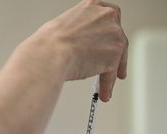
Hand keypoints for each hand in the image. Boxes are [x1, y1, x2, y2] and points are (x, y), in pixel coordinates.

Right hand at [10, 0, 127, 101]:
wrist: (50, 54)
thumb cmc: (49, 42)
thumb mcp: (64, 25)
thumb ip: (79, 31)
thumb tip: (80, 43)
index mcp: (93, 5)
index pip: (108, 19)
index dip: (109, 34)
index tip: (110, 42)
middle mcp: (107, 16)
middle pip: (117, 37)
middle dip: (115, 54)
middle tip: (113, 65)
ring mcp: (113, 35)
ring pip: (116, 56)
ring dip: (110, 72)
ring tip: (104, 85)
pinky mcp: (114, 55)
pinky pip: (111, 73)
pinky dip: (107, 84)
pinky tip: (103, 92)